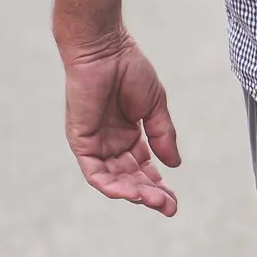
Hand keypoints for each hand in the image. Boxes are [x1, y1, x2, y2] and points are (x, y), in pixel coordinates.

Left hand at [61, 34, 181, 215]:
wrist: (105, 49)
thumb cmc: (129, 69)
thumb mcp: (155, 107)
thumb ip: (163, 135)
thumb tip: (175, 165)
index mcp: (129, 135)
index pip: (144, 168)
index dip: (159, 186)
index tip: (174, 201)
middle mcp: (111, 143)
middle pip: (130, 178)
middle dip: (149, 194)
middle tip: (168, 206)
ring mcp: (95, 143)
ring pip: (113, 179)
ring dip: (132, 193)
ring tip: (153, 201)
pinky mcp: (81, 140)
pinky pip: (94, 171)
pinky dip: (110, 184)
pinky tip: (129, 192)